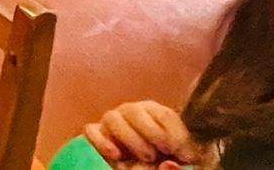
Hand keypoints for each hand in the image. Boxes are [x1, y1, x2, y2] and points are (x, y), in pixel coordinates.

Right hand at [83, 102, 208, 166]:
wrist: (153, 164)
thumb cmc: (169, 161)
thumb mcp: (181, 163)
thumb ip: (179, 165)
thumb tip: (167, 164)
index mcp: (158, 114)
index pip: (163, 115)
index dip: (174, 132)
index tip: (183, 154)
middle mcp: (133, 112)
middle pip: (134, 110)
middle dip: (151, 132)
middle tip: (164, 152)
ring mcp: (113, 122)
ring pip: (111, 118)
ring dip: (129, 137)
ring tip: (147, 157)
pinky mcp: (98, 135)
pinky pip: (91, 130)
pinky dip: (101, 141)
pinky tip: (117, 156)